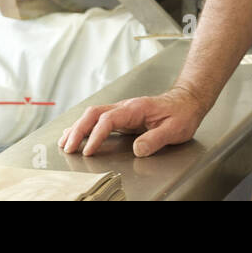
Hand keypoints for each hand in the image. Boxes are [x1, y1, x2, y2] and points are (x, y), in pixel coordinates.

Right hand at [57, 85, 208, 157]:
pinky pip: (98, 119)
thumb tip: (137, 149)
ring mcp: (122, 110)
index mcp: (135, 108)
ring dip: (77, 127)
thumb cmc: (181, 114)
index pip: (108, 120)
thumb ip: (155, 139)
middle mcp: (125, 107)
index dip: (96, 135)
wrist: (187, 101)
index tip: (89, 151)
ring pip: (93, 115)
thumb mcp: (174, 129)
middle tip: (69, 148)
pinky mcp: (122, 116)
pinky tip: (76, 134)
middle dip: (78, 130)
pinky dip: (84, 126)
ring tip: (65, 143)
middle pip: (94, 114)